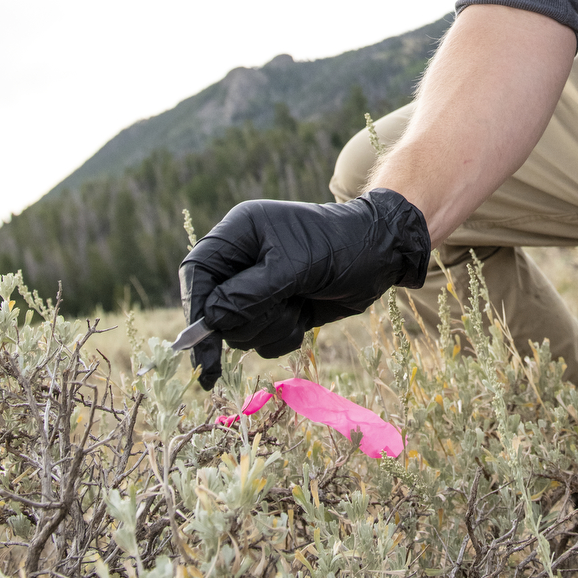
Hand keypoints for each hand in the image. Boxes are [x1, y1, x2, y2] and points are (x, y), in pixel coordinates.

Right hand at [179, 190, 429, 388]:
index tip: (198, 344)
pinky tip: (304, 317)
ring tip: (299, 307)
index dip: (196, 307)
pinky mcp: (276, 309)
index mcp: (240, 233)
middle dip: (246, 320)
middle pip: (214, 308)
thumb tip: (212, 320)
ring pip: (237, 329)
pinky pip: (261, 340)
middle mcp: (243, 260)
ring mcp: (258, 287)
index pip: (198, 272)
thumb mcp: (296, 266)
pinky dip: (283, 336)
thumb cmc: (342, 247)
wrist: (382, 256)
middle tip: (281, 311)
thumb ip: (251, 294)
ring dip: (269, 328)